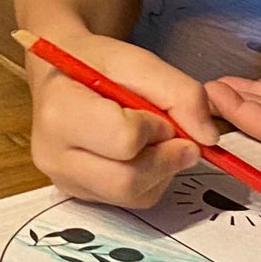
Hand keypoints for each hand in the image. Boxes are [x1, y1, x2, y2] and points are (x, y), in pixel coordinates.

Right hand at [28, 31, 220, 207]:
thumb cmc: (98, 64)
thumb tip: (208, 138)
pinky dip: (150, 179)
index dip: (155, 127)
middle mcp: (53, 155)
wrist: (64, 75)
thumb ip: (181, 93)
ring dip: (161, 169)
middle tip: (172, 133)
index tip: (155, 111)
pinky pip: (130, 200)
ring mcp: (63, 180)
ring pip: (133, 195)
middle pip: (127, 180)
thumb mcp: (140, 61)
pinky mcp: (79, 194)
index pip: (124, 139)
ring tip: (154, 139)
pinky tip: (142, 153)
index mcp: (60, 112)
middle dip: (165, 157)